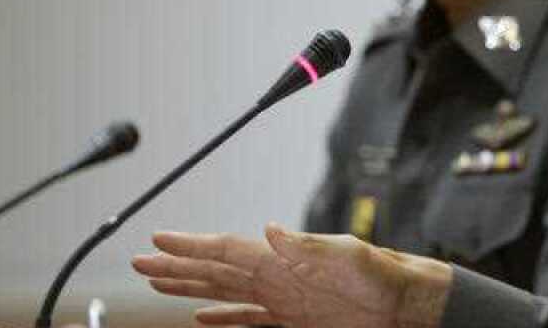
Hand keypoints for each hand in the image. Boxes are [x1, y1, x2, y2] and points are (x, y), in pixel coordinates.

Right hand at [131, 222, 450, 327]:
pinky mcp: (292, 322)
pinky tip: (201, 320)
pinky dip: (221, 320)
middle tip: (140, 261)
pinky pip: (245, 321)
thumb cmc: (384, 275)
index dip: (191, 244)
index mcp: (283, 259)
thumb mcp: (348, 255)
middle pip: (215, 270)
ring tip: (159, 283)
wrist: (407, 305)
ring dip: (190, 289)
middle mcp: (277, 277)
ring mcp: (282, 300)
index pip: (226, 249)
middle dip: (177, 266)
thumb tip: (270, 228)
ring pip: (222, 294)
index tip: (157, 238)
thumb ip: (307, 245)